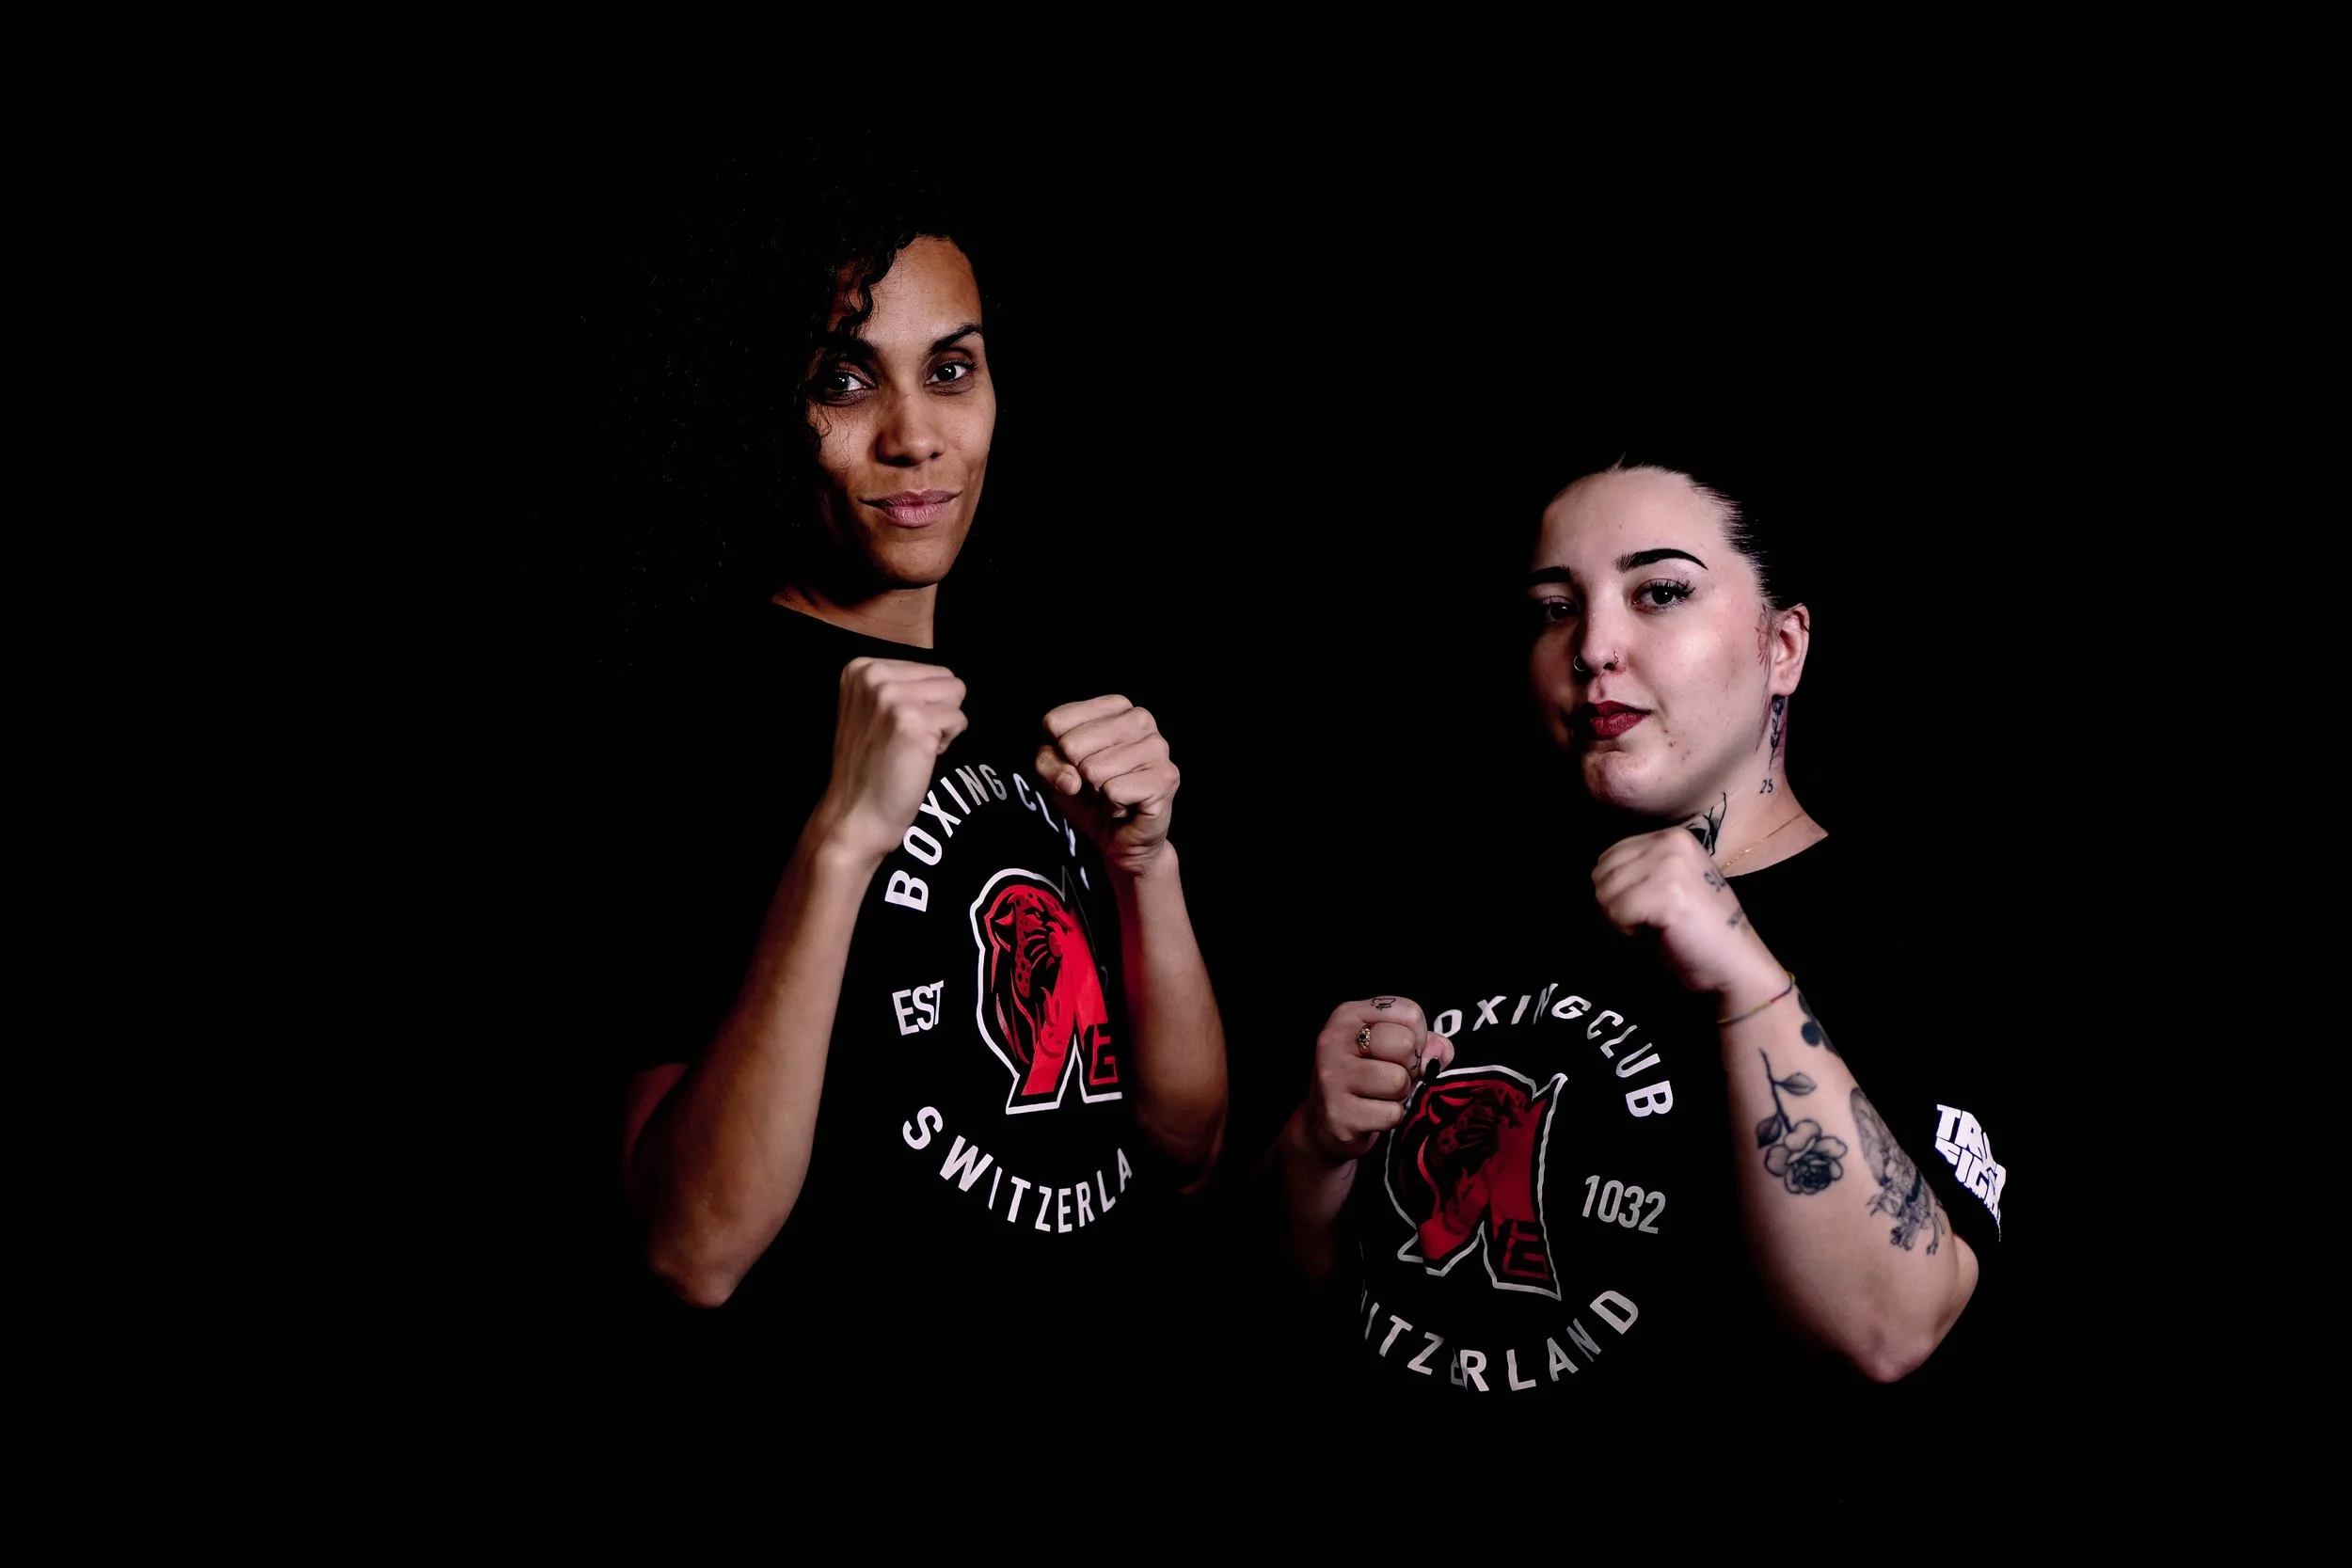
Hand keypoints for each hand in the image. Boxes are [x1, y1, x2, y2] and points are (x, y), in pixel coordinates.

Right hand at [816, 656, 968, 863]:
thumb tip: (948, 680)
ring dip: (944, 724)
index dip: (923, 702)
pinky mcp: (914, 722)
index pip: (928, 669)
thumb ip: (900, 685)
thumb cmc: (869, 765)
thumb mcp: (869, 708)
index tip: (895, 727)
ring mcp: (893, 697)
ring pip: (956, 694)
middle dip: (937, 709)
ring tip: (913, 745)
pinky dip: (947, 742)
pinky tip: (918, 757)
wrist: (856, 813)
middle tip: (908, 738)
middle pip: (946, 677)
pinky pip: (959, 720)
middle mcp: (874, 676)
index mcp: (862, 668)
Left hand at [1033, 694, 1178, 874]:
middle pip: (1071, 745)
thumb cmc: (1089, 796)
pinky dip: (1111, 806)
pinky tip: (1126, 804)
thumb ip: (1047, 763)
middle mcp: (1140, 718)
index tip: (1075, 763)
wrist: (1122, 838)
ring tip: (1113, 792)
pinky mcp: (1165, 778)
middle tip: (1097, 782)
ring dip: (1095, 792)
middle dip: (1076, 774)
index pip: (1055, 722)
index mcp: (1114, 705)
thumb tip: (1071, 780)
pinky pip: (1113, 791)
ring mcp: (1157, 747)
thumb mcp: (1055, 772)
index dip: (1055, 752)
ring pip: (1092, 770)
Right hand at [1298, 997, 1455, 1166]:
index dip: (1418, 1037)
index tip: (1397, 1052)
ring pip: (1398, 1081)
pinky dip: (1390, 1118)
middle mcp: (1334, 1040)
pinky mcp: (1337, 1113)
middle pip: (1405, 1043)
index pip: (1410, 1012)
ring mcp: (1332, 1077)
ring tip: (1379, 1095)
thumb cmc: (1367, 1078)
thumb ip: (1425, 1043)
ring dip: (1399, 1095)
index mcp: (1348, 1015)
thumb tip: (1440, 1054)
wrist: (1325, 1122)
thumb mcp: (1393, 1049)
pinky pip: (1391, 1114)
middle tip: (1389, 1075)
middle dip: (1409, 1066)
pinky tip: (1371, 1114)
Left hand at [1590, 825, 1784, 1011]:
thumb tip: (1594, 875)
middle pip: (1602, 873)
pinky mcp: (1667, 896)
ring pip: (1605, 893)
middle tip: (1650, 920)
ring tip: (1656, 925)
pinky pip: (1617, 913)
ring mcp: (1670, 866)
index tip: (1649, 906)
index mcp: (1672, 835)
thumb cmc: (1697, 930)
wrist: (1735, 963)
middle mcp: (1671, 842)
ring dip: (1622, 918)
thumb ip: (1638, 869)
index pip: (1609, 856)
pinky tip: (1659, 933)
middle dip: (1616, 903)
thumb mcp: (1668, 882)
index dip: (1619, 889)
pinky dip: (1630, 931)